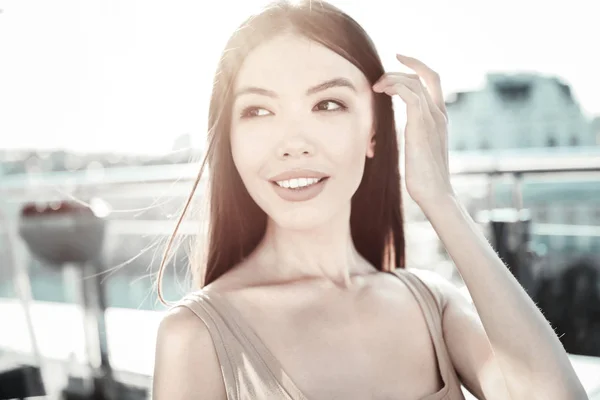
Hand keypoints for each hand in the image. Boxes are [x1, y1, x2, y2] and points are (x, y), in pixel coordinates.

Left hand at [372, 54, 453, 206]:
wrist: (436, 194)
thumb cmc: (425, 179)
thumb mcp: (419, 151)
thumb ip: (414, 136)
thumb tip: (400, 134)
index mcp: (440, 118)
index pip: (433, 81)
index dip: (417, 66)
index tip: (399, 59)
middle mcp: (439, 115)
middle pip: (425, 76)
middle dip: (402, 68)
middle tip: (379, 78)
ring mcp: (433, 119)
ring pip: (415, 83)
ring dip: (392, 79)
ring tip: (376, 87)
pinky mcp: (421, 126)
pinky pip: (411, 95)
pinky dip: (395, 88)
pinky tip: (381, 92)